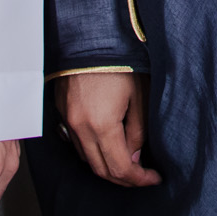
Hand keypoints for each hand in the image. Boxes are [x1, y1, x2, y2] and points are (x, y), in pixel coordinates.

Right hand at [52, 71, 161, 187]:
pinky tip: (107, 146)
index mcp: (101, 125)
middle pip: (101, 170)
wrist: (89, 36)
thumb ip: (137, 131)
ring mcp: (68, 120)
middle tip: (143, 177)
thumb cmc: (119, 60)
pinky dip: (93, 151)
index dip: (139, 178)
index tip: (154, 178)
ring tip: (128, 163)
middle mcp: (80, 127)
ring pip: (87, 159)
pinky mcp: (62, 112)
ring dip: (107, 166)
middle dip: (124, 179)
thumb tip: (134, 157)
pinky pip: (76, 142)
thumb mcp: (139, 96)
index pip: (120, 168)